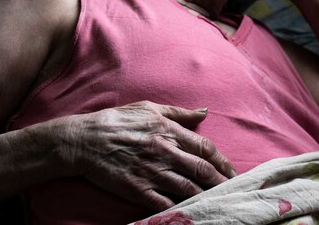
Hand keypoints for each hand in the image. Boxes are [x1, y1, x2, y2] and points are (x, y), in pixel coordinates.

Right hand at [55, 101, 236, 210]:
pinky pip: (165, 202)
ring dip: (206, 195)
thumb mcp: (149, 108)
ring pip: (188, 188)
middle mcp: (163, 151)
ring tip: (219, 200)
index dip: (222, 160)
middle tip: (233, 188)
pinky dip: (181, 206)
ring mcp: (151, 172)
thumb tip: (204, 111)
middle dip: (221, 180)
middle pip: (201, 169)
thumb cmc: (117, 121)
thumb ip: (179, 112)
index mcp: (168, 130)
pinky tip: (191, 209)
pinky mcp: (138, 189)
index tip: (231, 170)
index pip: (204, 147)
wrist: (85, 141)